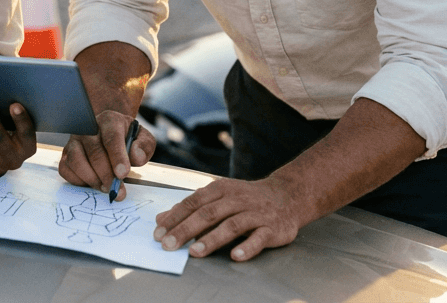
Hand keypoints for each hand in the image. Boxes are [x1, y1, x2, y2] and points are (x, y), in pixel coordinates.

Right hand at [58, 109, 153, 199]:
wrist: (112, 138)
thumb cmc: (128, 140)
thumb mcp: (143, 139)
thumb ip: (144, 146)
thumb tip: (136, 156)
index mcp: (109, 120)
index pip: (111, 137)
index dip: (117, 156)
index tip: (123, 173)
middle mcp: (88, 128)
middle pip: (94, 152)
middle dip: (106, 174)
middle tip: (116, 190)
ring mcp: (74, 141)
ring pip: (76, 161)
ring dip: (92, 179)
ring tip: (105, 188)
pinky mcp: (66, 155)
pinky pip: (66, 169)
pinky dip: (78, 180)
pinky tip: (92, 184)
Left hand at [152, 176, 300, 261]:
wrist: (288, 196)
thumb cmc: (246, 199)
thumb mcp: (218, 197)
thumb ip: (191, 208)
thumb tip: (161, 219)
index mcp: (221, 189)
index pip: (193, 202)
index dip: (175, 217)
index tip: (158, 232)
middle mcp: (237, 199)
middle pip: (208, 213)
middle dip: (186, 229)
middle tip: (168, 244)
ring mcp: (255, 213)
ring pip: (231, 225)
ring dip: (212, 239)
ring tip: (195, 252)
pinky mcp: (272, 228)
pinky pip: (259, 238)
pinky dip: (247, 247)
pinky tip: (234, 256)